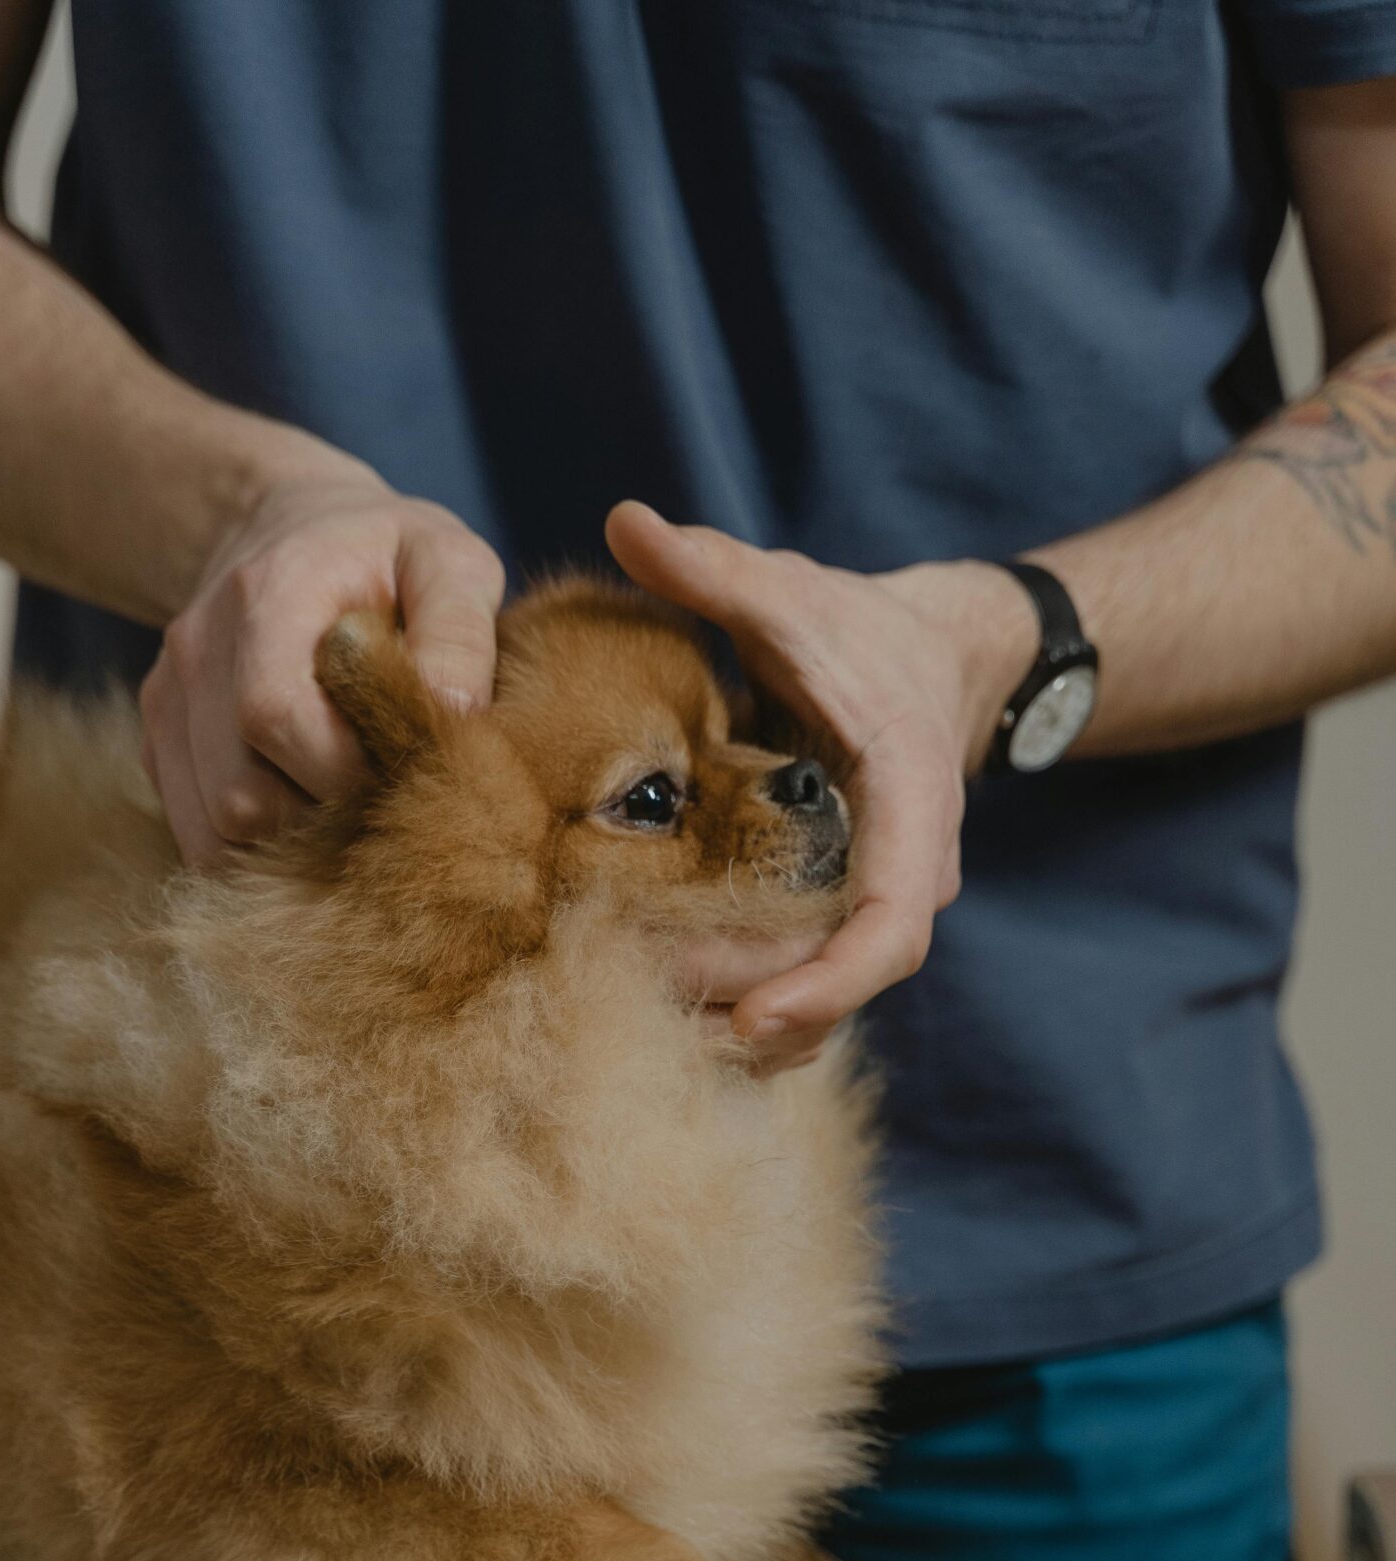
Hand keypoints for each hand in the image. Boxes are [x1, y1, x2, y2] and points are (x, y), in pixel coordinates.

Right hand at [141, 459, 505, 865]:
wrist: (283, 530)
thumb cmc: (384, 555)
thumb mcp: (445, 560)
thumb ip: (460, 632)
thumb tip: (452, 717)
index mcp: (265, 598)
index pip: (275, 718)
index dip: (347, 773)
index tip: (404, 772)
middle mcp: (197, 653)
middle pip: (241, 797)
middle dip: (323, 823)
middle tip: (382, 798)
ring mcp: (169, 705)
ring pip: (213, 835)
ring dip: (287, 846)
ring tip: (345, 806)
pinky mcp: (160, 746)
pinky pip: (197, 840)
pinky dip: (254, 852)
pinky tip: (305, 813)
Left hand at [605, 501, 1034, 1069]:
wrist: (936, 655)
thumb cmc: (859, 628)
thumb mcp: (788, 592)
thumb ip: (710, 568)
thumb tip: (625, 520)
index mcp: (907, 804)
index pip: (890, 929)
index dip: (829, 985)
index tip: (754, 1017)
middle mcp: (909, 873)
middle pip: (848, 983)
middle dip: (762, 1016)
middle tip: (662, 1028)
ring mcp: (885, 900)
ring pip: (831, 995)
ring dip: (754, 1025)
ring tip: (661, 1040)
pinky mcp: (852, 912)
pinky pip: (815, 980)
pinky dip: (757, 1004)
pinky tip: (681, 1018)